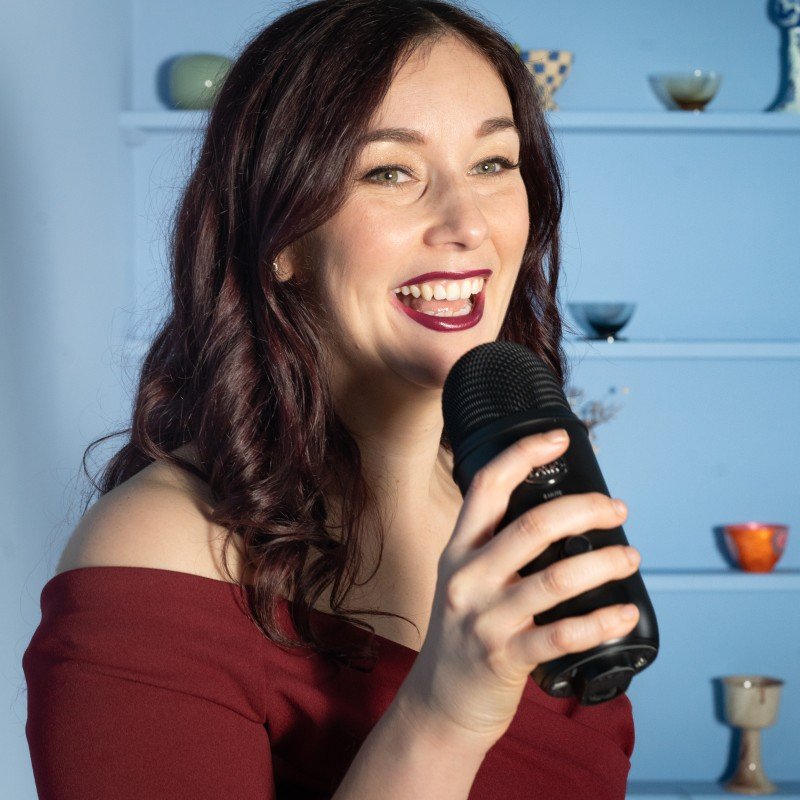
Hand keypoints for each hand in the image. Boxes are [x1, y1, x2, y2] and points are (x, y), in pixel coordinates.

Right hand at [395, 429, 640, 752]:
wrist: (439, 703)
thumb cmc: (463, 634)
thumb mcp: (464, 580)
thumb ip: (494, 548)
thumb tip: (556, 514)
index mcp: (458, 549)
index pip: (487, 485)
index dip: (523, 454)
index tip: (560, 438)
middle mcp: (467, 577)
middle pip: (531, 526)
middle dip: (583, 509)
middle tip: (615, 508)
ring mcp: (485, 618)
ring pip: (554, 578)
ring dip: (603, 563)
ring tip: (630, 556)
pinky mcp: (504, 658)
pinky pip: (562, 635)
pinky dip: (601, 621)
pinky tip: (625, 612)